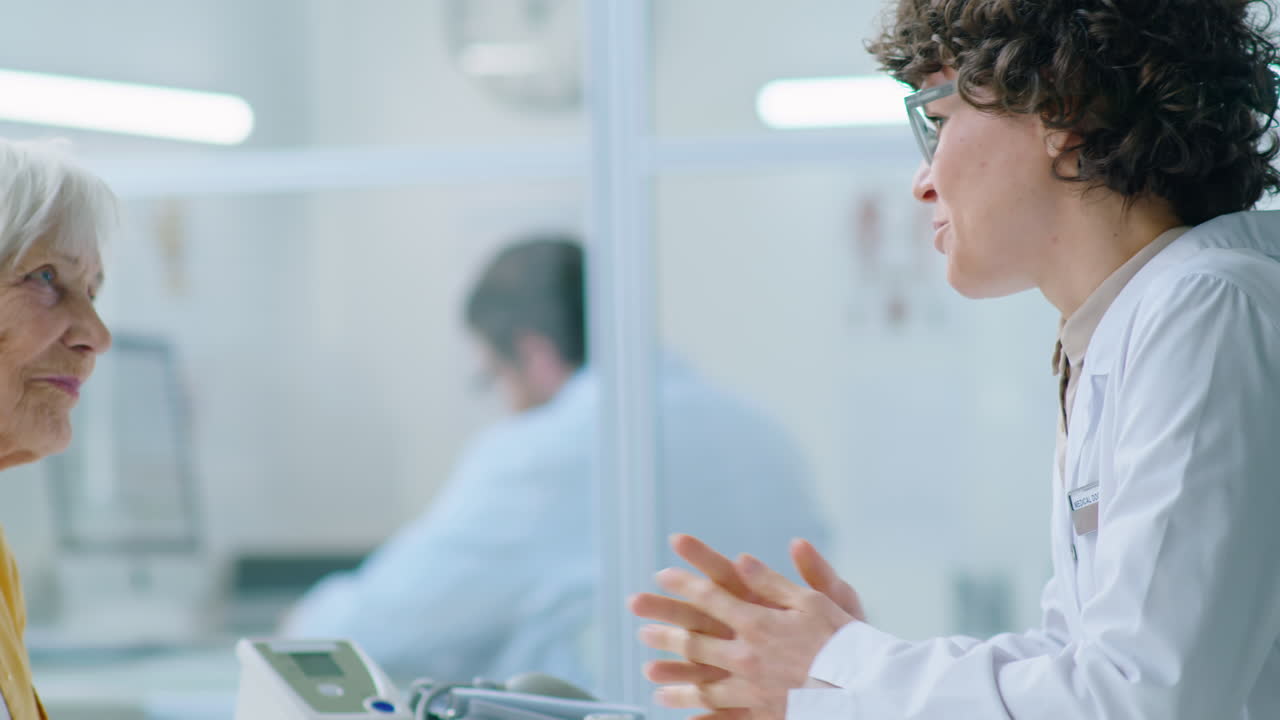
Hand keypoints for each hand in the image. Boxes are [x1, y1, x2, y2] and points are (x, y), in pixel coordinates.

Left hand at [633, 541, 857, 719]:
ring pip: (702, 683)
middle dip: (664, 632)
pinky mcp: (761, 713)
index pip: (710, 597)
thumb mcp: (813, 600)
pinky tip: (686, 716)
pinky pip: (723, 715)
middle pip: (695, 641)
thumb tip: (740, 559)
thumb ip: (772, 581)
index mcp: (757, 621)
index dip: (682, 584)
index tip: (660, 575)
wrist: (865, 689)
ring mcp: (751, 688)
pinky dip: (701, 715)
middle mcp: (746, 654)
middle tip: (641, 627)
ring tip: (651, 676)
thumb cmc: (844, 641)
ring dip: (675, 678)